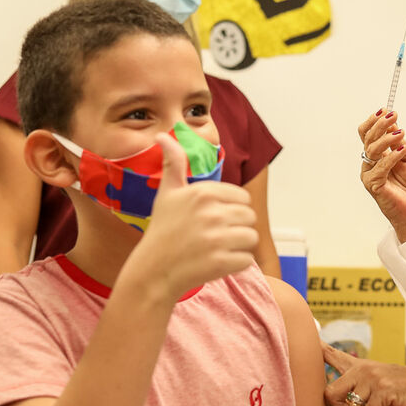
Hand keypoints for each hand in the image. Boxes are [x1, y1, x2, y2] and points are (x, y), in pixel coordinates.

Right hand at [122, 133, 257, 300]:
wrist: (154, 270)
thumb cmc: (163, 230)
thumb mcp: (167, 193)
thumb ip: (174, 163)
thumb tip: (163, 135)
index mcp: (203, 193)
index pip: (243, 198)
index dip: (231, 209)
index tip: (213, 219)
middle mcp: (212, 213)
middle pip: (250, 217)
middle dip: (236, 227)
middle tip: (214, 236)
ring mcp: (217, 239)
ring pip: (251, 238)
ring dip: (238, 246)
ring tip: (216, 248)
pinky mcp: (222, 262)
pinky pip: (247, 260)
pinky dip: (236, 264)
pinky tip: (216, 262)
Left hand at [322, 343, 405, 405]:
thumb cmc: (403, 390)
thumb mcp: (377, 384)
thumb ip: (358, 389)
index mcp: (359, 366)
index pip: (331, 355)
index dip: (315, 352)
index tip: (302, 346)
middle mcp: (363, 368)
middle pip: (330, 392)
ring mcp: (373, 378)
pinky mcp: (384, 390)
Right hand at [358, 109, 405, 230]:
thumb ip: (399, 142)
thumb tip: (393, 122)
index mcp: (377, 154)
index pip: (367, 133)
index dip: (374, 121)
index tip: (386, 110)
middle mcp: (370, 162)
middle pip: (367, 138)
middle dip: (380, 124)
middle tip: (393, 115)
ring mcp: (369, 174)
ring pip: (372, 150)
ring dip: (387, 139)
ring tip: (402, 134)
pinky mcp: (373, 185)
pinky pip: (379, 168)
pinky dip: (391, 157)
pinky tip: (402, 151)